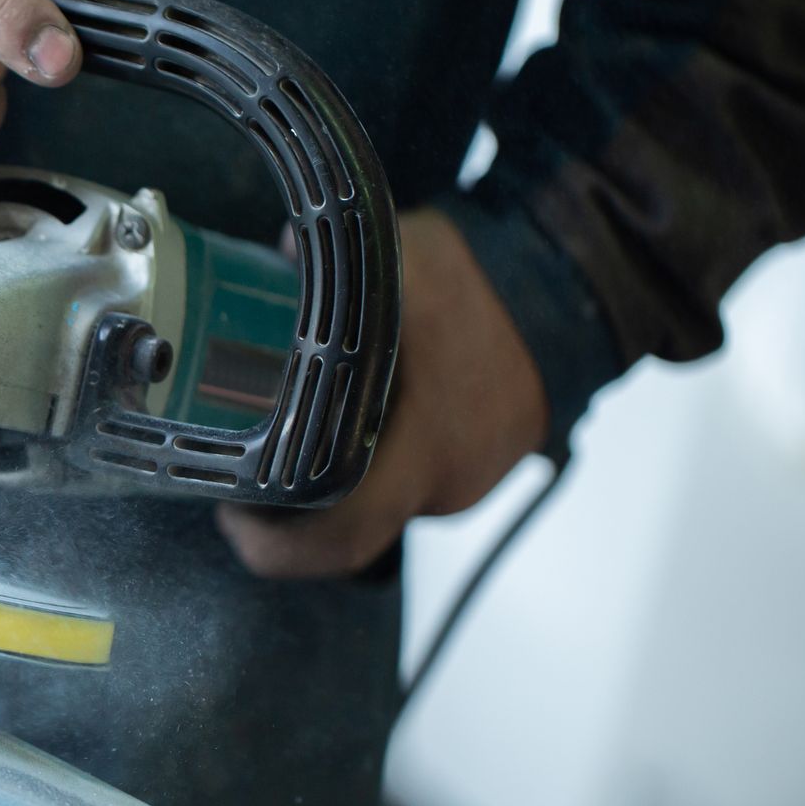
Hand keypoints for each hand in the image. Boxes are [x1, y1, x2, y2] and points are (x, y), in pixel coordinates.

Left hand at [216, 209, 548, 577]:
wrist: (571, 287)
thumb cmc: (480, 277)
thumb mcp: (395, 260)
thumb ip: (327, 271)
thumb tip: (270, 262)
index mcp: (424, 440)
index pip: (342, 534)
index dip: (277, 546)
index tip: (233, 515)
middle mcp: (447, 477)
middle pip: (352, 531)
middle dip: (292, 521)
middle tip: (246, 493)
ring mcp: (468, 480)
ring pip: (382, 506)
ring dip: (337, 486)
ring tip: (295, 443)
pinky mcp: (478, 470)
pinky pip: (413, 484)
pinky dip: (377, 466)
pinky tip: (354, 427)